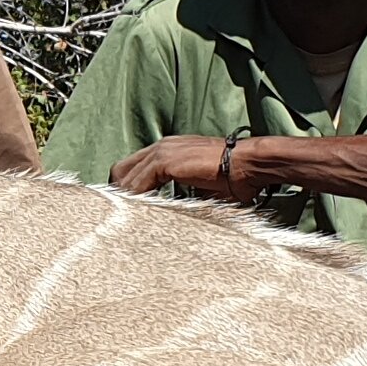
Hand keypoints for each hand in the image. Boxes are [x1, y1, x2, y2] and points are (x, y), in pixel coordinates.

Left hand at [113, 136, 258, 201]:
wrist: (247, 165)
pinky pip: (137, 183)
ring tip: (124, 218)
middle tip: (121, 215)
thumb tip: (171, 211)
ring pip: (125, 176)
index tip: (127, 207)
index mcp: (169, 149)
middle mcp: (162, 146)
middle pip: (122, 169)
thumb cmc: (233, 178)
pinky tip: (135, 213)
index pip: (134, 166)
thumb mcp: (201, 186)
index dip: (127, 187)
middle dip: (118, 192)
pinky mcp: (165, 162)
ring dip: (124, 198)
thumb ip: (182, 193)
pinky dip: (133, 199)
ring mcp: (162, 152)